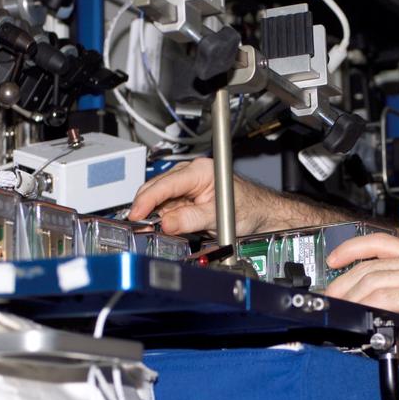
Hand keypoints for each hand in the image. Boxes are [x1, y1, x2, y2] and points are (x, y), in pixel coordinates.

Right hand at [127, 159, 274, 235]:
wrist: (261, 214)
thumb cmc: (249, 209)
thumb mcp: (220, 217)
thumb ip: (192, 219)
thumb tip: (166, 224)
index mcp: (201, 171)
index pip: (165, 184)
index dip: (147, 200)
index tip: (136, 214)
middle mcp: (192, 173)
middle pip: (157, 188)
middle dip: (145, 206)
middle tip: (136, 225)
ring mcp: (188, 185)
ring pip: (160, 198)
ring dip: (152, 213)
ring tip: (146, 228)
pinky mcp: (188, 197)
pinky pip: (168, 206)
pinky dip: (161, 216)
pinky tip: (159, 226)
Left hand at [324, 233, 398, 347]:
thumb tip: (391, 302)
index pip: (380, 243)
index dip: (351, 248)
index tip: (333, 259)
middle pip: (369, 267)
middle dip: (342, 282)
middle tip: (329, 297)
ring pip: (374, 283)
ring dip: (351, 297)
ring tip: (339, 309)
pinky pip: (390, 298)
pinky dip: (370, 306)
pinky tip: (362, 314)